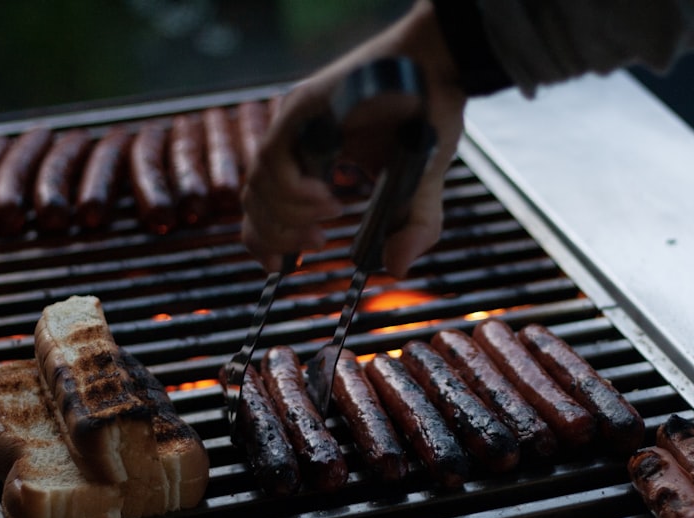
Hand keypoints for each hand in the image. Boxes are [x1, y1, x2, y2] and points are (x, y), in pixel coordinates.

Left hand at [240, 0, 465, 277]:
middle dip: (278, 235)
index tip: (282, 265)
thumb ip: (411, 232)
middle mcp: (296, 143)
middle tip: (316, 242)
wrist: (440, 72)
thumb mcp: (421, 194)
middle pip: (253, 202)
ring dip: (290, 213)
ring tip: (331, 213)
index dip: (265, 241)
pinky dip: (295, 189)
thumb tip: (396, 269)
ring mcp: (293, 124)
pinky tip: (327, 195)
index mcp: (314, 163)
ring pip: (258, 184)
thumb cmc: (427, 121)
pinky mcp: (299, 107)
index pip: (267, 209)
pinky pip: (275, 159)